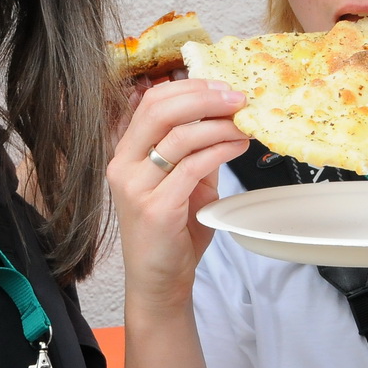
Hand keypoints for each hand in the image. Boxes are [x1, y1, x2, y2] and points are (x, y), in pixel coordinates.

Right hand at [108, 78, 248, 314]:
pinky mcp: (155, 208)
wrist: (160, 281)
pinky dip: (220, 150)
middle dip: (204, 97)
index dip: (189, 87)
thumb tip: (228, 116)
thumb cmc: (173, 231)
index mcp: (127, 153)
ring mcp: (135, 187)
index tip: (222, 86)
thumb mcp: (185, 182)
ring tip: (244, 124)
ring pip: (178, 136)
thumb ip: (197, 150)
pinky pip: (192, 166)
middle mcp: (123, 165)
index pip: (151, 102)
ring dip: (218, 124)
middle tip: (238, 98)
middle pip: (160, 110)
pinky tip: (238, 146)